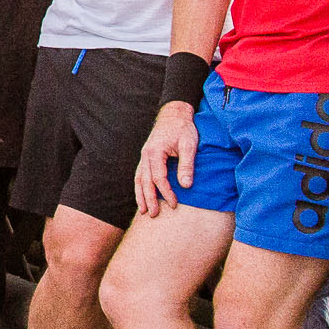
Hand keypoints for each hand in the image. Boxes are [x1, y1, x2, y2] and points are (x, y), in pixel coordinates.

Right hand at [132, 103, 199, 218]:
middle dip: (149, 199)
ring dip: (141, 195)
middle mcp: (146, 155)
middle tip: (153, 215)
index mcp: (155, 152)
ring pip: (139, 179)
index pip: (159, 178)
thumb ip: (187, 165)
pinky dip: (140, 186)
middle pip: (145, 181)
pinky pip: (140, 174)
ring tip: (143, 211)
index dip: (166, 192)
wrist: (174, 113)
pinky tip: (142, 195)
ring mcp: (144, 155)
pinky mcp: (147, 156)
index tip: (174, 204)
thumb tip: (185, 186)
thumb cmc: (183, 128)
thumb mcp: (189, 145)